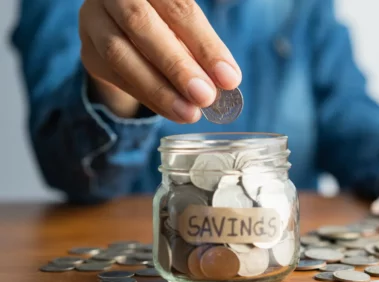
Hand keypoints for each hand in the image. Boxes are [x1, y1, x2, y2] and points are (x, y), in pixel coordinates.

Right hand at [79, 0, 241, 122]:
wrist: (126, 30)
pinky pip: (115, 76)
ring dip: (159, 89)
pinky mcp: (87, 49)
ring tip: (189, 112)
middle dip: (178, 67)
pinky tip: (172, 111)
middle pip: (142, 25)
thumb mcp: (187, 28)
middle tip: (206, 97)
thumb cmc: (169, 25)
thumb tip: (226, 81)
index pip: (179, 9)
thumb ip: (202, 48)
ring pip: (120, 53)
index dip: (205, 45)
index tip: (229, 78)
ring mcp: (94, 19)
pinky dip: (148, 97)